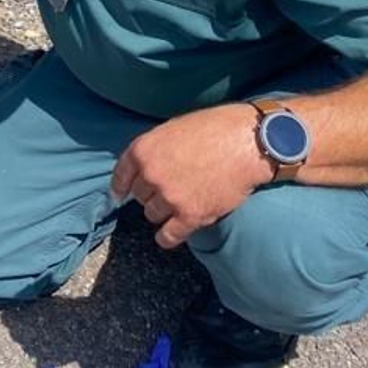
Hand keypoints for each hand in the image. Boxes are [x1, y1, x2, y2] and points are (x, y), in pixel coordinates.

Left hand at [110, 103, 273, 249]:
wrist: (246, 143)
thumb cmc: (212, 130)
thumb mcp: (171, 130)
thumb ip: (153, 151)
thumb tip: (143, 169)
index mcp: (142, 150)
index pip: (120, 176)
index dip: (121, 187)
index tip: (120, 194)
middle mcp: (150, 174)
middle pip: (139, 196)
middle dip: (151, 194)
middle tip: (169, 189)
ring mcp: (169, 197)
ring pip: (152, 215)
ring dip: (163, 212)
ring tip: (179, 204)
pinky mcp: (190, 216)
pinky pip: (168, 236)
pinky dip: (167, 237)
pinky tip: (171, 234)